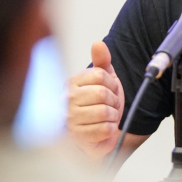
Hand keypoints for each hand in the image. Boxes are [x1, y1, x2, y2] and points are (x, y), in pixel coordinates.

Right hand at [67, 40, 125, 158]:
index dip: (112, 83)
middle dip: (114, 100)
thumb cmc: (99, 104)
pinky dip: (111, 129)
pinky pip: (106, 128)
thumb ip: (102, 62)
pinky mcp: (78, 137)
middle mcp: (67, 100)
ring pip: (105, 112)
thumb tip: (98, 44)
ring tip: (108, 117)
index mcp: (71, 83)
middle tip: (110, 105)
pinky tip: (105, 128)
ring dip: (113, 115)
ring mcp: (70, 119)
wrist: (98, 134)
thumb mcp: (103, 80)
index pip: (99, 75)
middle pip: (103, 93)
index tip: (110, 90)